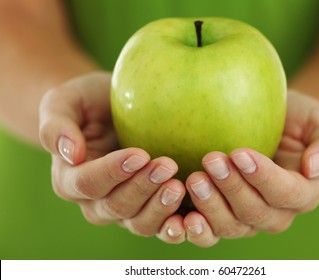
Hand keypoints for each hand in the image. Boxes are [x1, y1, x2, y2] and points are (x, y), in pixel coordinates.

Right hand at [39, 71, 185, 239]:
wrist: (111, 110)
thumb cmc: (88, 103)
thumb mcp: (65, 102)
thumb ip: (56, 126)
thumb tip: (70, 153)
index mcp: (70, 180)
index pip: (88, 183)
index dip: (113, 172)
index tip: (139, 154)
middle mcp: (96, 202)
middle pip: (117, 206)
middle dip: (143, 188)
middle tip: (168, 165)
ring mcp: (125, 209)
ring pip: (140, 223)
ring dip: (161, 208)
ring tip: (180, 186)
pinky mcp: (150, 208)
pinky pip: (162, 226)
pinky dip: (177, 225)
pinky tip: (194, 214)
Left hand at [158, 90, 318, 246]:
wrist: (269, 122)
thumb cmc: (296, 119)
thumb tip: (316, 167)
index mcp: (303, 193)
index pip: (287, 194)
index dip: (264, 178)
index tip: (240, 152)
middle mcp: (275, 212)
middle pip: (255, 214)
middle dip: (232, 189)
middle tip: (210, 160)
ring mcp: (246, 217)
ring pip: (231, 227)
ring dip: (211, 206)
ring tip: (194, 179)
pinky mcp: (221, 214)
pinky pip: (209, 232)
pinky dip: (195, 229)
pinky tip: (180, 215)